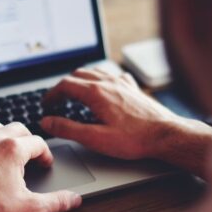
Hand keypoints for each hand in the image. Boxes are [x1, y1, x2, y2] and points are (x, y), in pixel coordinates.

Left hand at [0, 121, 81, 211]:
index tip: (45, 164)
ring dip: (4, 134)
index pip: (38, 143)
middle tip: (32, 155)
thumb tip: (73, 200)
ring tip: (9, 149)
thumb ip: (55, 202)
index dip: (46, 155)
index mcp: (13, 149)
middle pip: (18, 128)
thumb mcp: (29, 208)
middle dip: (28, 140)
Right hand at [42, 69, 211, 175]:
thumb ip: (68, 129)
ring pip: (94, 72)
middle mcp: (108, 82)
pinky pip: (111, 75)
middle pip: (77, 75)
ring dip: (80, 80)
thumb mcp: (95, 138)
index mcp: (96, 93)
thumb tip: (47, 122)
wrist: (165, 135)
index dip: (51, 95)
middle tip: (56, 100)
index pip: (65, 85)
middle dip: (63, 86)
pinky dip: (100, 79)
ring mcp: (122, 83)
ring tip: (74, 93)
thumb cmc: (134, 139)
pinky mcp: (132, 88)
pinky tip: (102, 87)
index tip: (46, 104)